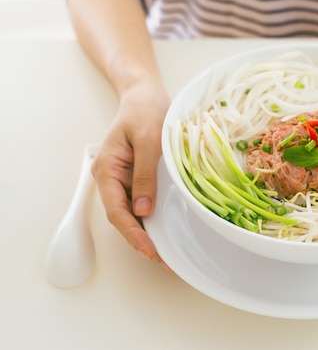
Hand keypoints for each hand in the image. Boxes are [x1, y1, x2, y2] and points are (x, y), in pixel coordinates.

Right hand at [92, 80, 169, 260]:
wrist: (145, 94)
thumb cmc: (144, 110)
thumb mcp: (148, 138)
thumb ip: (145, 173)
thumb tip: (143, 209)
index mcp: (108, 170)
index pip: (117, 211)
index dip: (133, 234)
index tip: (150, 250)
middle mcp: (114, 179)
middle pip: (125, 218)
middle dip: (143, 240)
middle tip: (165, 261)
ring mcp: (126, 180)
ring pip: (135, 213)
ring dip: (150, 233)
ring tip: (170, 253)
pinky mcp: (140, 178)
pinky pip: (146, 202)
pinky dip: (156, 218)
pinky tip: (171, 230)